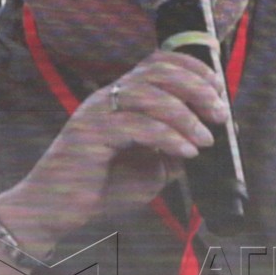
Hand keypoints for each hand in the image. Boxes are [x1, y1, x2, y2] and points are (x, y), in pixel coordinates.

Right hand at [0, 50, 229, 248]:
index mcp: (122, 99)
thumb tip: (207, 137)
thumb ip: (174, 151)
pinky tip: (186, 152)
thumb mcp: (151, 170)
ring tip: (205, 140)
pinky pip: (135, 125)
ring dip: (185, 116)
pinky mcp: (89, 135)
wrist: (56, 211)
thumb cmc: (102, 189)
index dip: (193, 68)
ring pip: (148, 95)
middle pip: (157, 72)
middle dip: (196, 88)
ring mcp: (96, 114)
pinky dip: (167, 136)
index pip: (159, 63)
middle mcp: (109, 99)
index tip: (219, 89)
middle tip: (219, 114)